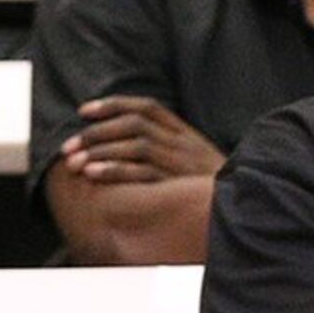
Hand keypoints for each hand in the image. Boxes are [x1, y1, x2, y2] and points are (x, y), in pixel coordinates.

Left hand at [63, 94, 224, 184]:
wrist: (244, 207)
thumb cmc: (211, 189)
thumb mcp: (195, 160)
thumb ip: (168, 147)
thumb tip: (126, 142)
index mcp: (185, 133)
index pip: (147, 107)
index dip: (113, 105)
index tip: (84, 111)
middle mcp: (183, 143)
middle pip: (135, 124)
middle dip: (96, 133)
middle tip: (69, 147)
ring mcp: (182, 163)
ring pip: (136, 145)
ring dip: (100, 151)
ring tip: (75, 163)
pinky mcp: (179, 185)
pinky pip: (143, 173)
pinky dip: (115, 171)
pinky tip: (94, 174)